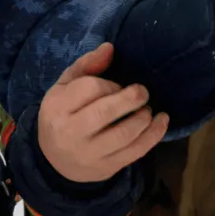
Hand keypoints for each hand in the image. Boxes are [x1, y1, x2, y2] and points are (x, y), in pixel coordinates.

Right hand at [37, 43, 169, 183]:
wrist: (54, 161)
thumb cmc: (61, 115)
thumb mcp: (64, 87)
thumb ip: (86, 66)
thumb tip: (110, 47)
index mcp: (58, 107)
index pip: (89, 89)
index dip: (109, 84)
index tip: (116, 86)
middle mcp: (71, 132)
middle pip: (105, 112)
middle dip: (131, 98)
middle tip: (143, 92)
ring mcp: (89, 153)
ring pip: (123, 134)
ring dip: (143, 118)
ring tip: (148, 109)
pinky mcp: (106, 168)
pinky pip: (135, 152)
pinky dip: (153, 136)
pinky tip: (161, 121)